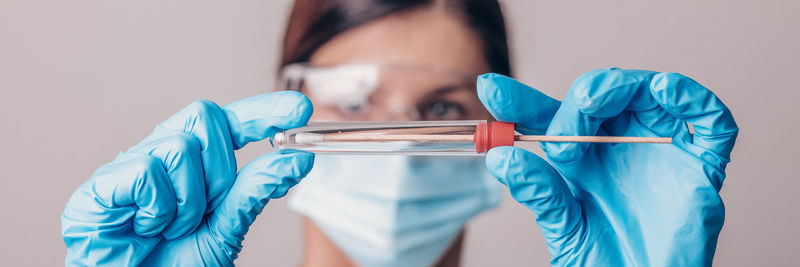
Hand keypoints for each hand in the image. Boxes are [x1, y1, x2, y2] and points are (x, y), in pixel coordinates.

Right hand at [61, 91, 313, 265]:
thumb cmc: (172, 264)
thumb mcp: (225, 228)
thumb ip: (255, 192)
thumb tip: (295, 160)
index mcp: (193, 165)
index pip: (230, 122)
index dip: (262, 112)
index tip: (299, 110)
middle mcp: (162, 156)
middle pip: (206, 118)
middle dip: (218, 169)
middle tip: (206, 210)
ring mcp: (129, 167)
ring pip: (178, 146)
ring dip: (188, 199)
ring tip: (173, 229)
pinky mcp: (99, 187)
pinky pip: (145, 171)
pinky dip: (158, 207)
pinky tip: (148, 228)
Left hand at [477, 69, 737, 265]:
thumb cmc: (605, 263)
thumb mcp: (564, 227)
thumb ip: (540, 192)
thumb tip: (501, 158)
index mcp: (581, 159)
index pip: (549, 118)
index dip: (521, 101)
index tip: (490, 90)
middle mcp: (619, 148)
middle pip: (602, 96)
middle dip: (578, 98)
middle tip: (559, 134)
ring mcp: (661, 153)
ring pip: (649, 94)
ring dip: (622, 85)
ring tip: (593, 99)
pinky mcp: (702, 167)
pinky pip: (710, 122)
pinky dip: (692, 98)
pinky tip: (665, 89)